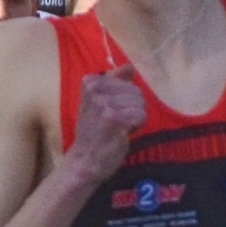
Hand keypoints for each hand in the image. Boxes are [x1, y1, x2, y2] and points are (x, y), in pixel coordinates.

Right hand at [63, 68, 145, 189]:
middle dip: (131, 108)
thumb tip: (130, 66)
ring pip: (140, 103)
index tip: (108, 112)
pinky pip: (141, 115)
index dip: (123, 99)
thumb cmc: (94, 132)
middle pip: (135, 91)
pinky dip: (136, 126)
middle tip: (113, 123)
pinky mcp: (115, 118)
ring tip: (117, 128)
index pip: (126, 81)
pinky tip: (122, 133)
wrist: (84, 160)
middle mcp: (95, 89)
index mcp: (90, 82)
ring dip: (133, 118)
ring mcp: (104, 103)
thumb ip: (115, 82)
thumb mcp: (99, 102)